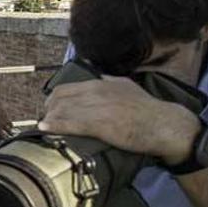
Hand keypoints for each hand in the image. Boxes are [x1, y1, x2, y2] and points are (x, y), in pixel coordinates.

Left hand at [0, 100, 11, 140]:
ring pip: (9, 132)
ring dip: (10, 133)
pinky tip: (11, 127)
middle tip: (6, 138)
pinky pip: (11, 125)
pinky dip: (11, 126)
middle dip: (5, 138)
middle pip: (3, 137)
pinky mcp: (7, 119)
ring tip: (11, 134)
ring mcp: (3, 124)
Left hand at [38, 76, 200, 164]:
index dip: (52, 100)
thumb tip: (98, 78)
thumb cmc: (146, 109)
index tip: (49, 109)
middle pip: (60, 99)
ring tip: (44, 126)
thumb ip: (109, 82)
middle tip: (45, 120)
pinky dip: (56, 125)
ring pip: (64, 111)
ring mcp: (98, 108)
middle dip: (48, 110)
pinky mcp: (101, 125)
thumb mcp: (126, 87)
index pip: (65, 88)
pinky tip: (46, 128)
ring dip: (50, 119)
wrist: (163, 124)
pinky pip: (72, 123)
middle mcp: (96, 93)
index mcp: (100, 84)